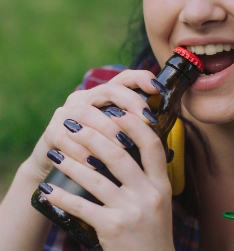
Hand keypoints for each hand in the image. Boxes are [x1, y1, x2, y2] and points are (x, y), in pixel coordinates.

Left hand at [27, 70, 174, 249]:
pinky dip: (63, 197)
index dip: (134, 125)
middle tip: (73, 124)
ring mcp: (131, 211)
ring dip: (72, 162)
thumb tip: (125, 146)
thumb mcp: (159, 199)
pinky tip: (49, 190)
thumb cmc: (152, 229)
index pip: (152, 145)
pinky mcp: (112, 228)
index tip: (116, 111)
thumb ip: (148, 175)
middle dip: (92, 136)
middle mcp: (149, 194)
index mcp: (162, 183)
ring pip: (96, 178)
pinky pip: (82, 206)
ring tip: (56, 151)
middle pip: (118, 155)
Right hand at [28, 69, 158, 179]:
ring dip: (108, 130)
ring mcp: (66, 114)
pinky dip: (83, 152)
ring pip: (88, 114)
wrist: (60, 172)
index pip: (123, 79)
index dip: (141, 79)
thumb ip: (135, 128)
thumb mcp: (119, 137)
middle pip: (108, 90)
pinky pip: (66, 138)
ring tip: (125, 145)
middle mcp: (84, 99)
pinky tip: (97, 164)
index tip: (158, 89)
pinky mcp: (51, 133)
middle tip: (148, 121)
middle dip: (130, 103)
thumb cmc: (99, 153)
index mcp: (102, 97)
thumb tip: (166, 126)